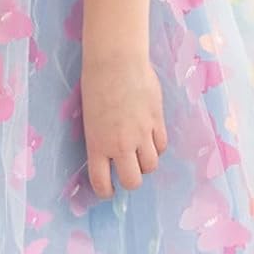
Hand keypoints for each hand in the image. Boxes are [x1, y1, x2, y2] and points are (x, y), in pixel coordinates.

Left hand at [79, 51, 168, 198]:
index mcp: (97, 144)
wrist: (115, 61)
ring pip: (151, 165)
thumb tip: (110, 153)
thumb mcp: (90, 117)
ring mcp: (141, 134)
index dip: (106, 191)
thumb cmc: (96, 84)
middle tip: (128, 171)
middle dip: (131, 180)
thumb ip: (101, 138)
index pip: (102, 182)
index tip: (108, 191)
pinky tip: (151, 137)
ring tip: (140, 151)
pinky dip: (157, 146)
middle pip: (133, 181)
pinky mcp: (157, 121)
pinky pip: (162, 145)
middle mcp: (120, 144)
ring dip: (145, 163)